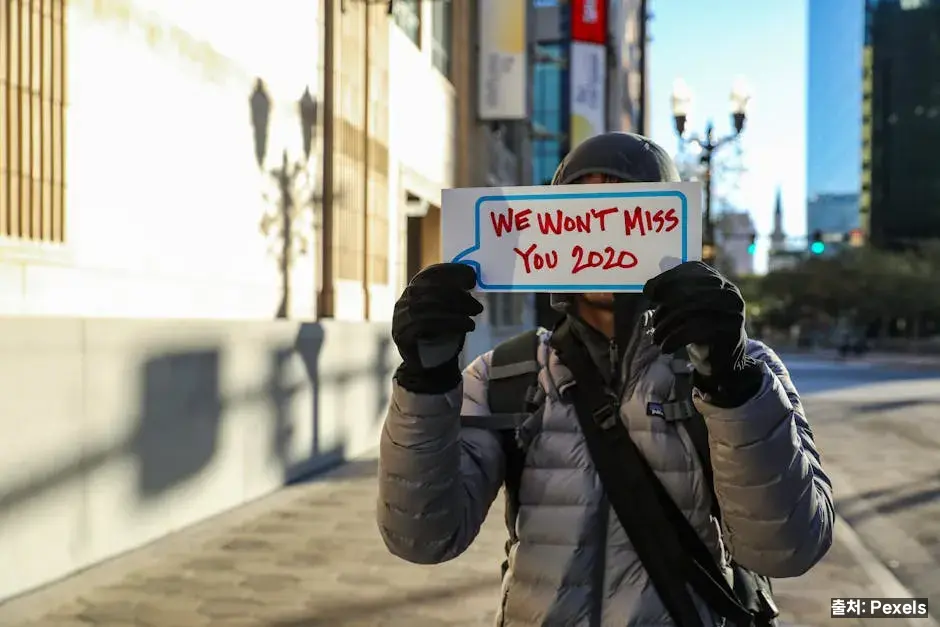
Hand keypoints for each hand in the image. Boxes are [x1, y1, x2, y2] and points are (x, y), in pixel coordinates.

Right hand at [392, 263, 482, 393]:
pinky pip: (425, 323)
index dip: (451, 271)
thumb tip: (472, 278)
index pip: (430, 274)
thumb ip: (456, 296)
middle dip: (457, 294)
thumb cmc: (442, 336)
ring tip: (475, 316)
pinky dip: (451, 322)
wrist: (429, 367)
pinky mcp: (402, 335)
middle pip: (430, 289)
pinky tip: (468, 325)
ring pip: (428, 306)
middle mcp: (404, 301)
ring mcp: (400, 318)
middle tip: (478, 305)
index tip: (472, 276)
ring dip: (456, 309)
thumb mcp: (450, 311)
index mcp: (414, 291)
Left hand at [643, 261, 760, 403]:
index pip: (691, 270)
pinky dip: (674, 339)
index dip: (667, 279)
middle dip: (665, 307)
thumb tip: (649, 288)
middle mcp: (729, 292)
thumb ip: (671, 294)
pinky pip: (695, 330)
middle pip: (689, 291)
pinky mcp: (730, 332)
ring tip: (656, 339)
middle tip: (653, 324)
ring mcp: (733, 312)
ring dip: (666, 327)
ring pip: (689, 311)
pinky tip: (665, 348)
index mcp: (717, 281)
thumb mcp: (684, 308)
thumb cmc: (698, 329)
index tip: (649, 293)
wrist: (722, 360)